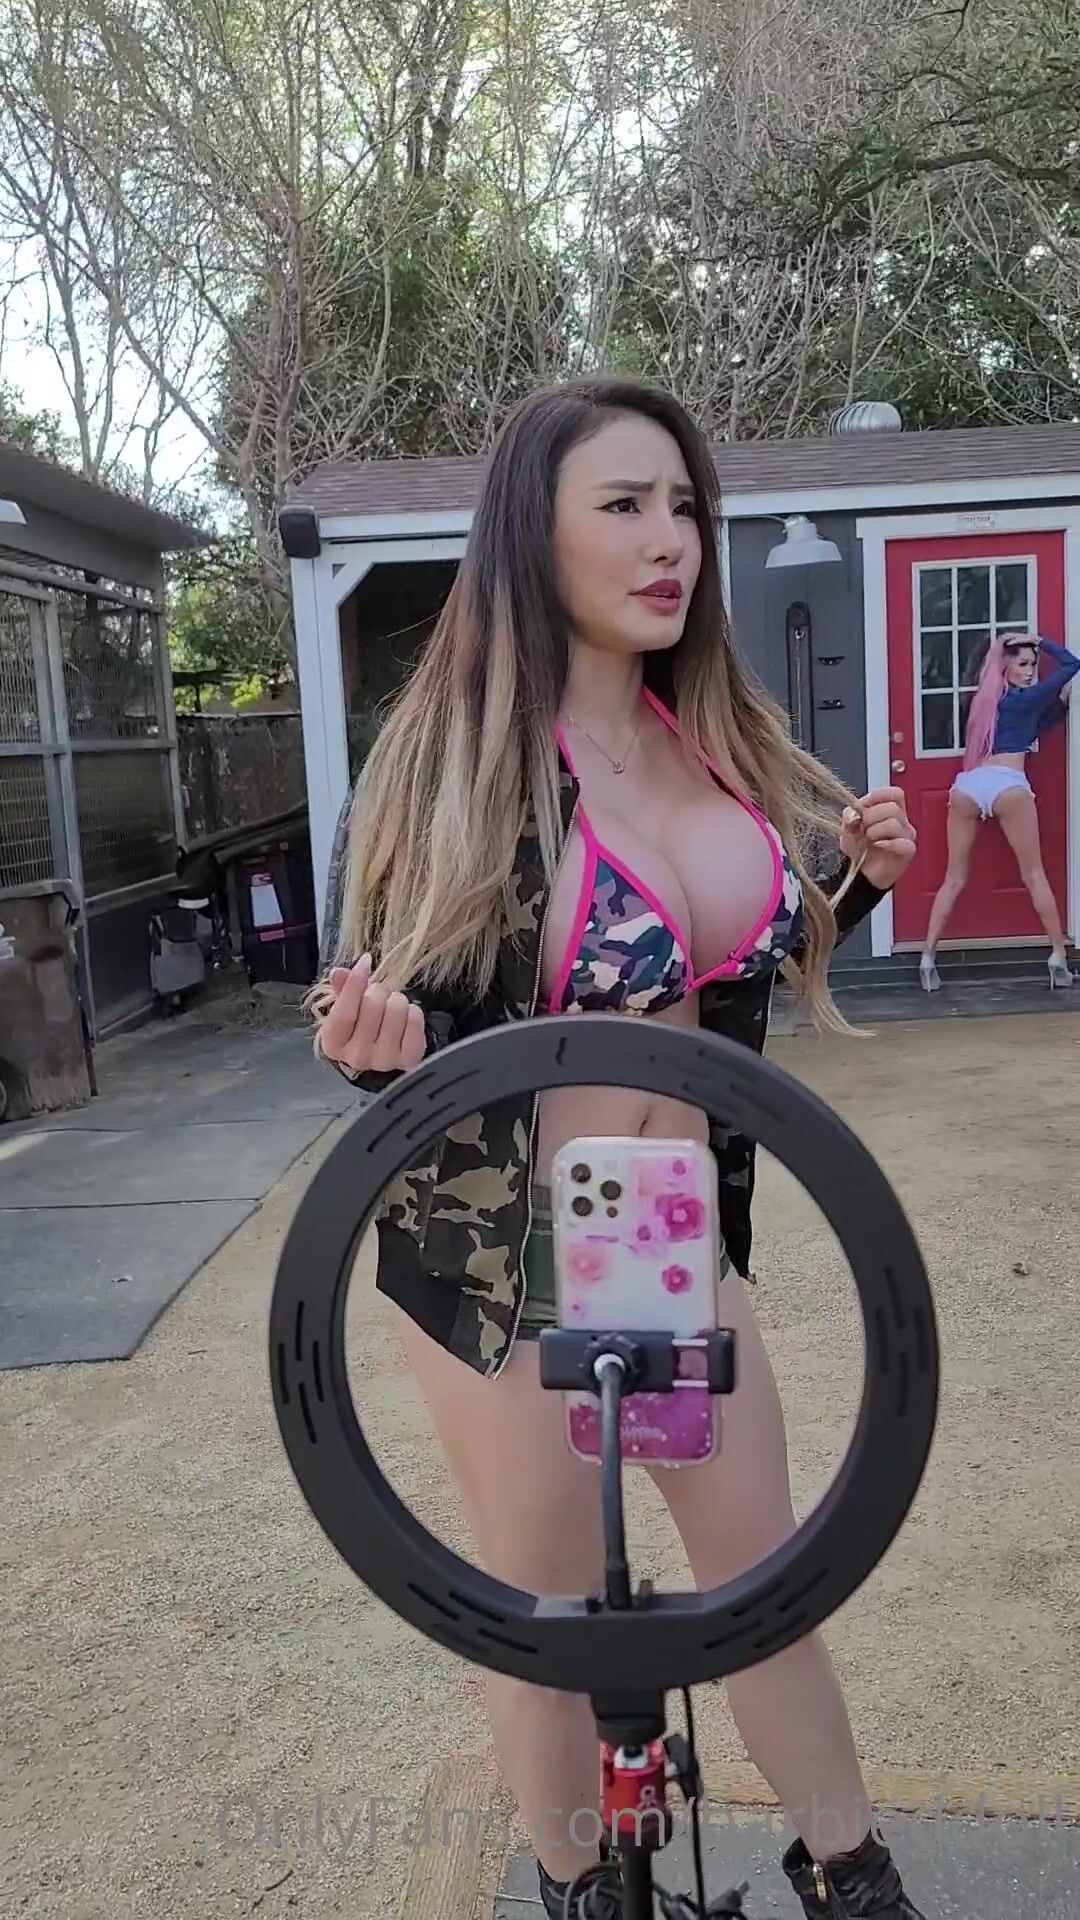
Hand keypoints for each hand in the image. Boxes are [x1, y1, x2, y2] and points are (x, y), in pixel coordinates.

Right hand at [319, 954, 427, 1074]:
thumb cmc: (361, 1029)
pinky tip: (404, 1019)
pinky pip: (414, 1018)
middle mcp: (357, 1057)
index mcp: (334, 1044)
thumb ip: (341, 990)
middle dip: (377, 991)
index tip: (365, 962)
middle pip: (372, 1005)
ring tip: (391, 1008)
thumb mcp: (345, 1010)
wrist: (383, 1055)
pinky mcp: (409, 1059)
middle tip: (378, 996)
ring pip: (395, 1008)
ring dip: (395, 1000)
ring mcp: (384, 1060)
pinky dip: (412, 1011)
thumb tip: (339, 973)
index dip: (355, 983)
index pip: (344, 1012)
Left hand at [840, 787, 915, 891]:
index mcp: (891, 810)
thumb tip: (854, 813)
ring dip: (875, 831)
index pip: (894, 793)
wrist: (861, 872)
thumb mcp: (848, 828)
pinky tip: (878, 846)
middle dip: (871, 816)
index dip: (877, 796)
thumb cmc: (860, 848)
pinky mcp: (908, 851)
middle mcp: (902, 821)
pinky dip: (886, 844)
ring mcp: (906, 836)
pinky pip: (902, 843)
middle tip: (863, 828)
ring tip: (869, 839)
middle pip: (893, 807)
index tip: (863, 806)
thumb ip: (849, 816)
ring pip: (894, 823)